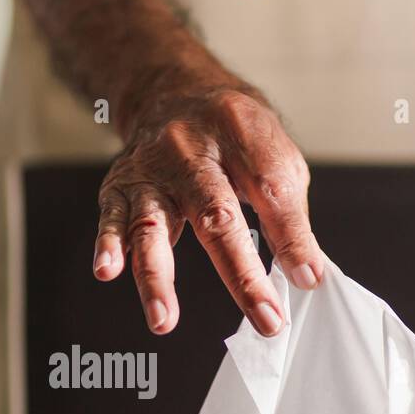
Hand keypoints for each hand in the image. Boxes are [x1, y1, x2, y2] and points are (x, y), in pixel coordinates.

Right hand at [92, 87, 325, 335]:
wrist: (175, 93)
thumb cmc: (233, 137)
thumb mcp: (275, 157)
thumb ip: (289, 214)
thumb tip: (306, 275)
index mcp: (240, 133)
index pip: (270, 190)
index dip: (291, 237)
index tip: (306, 278)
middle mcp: (190, 149)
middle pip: (216, 216)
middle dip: (241, 275)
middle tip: (263, 320)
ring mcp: (151, 169)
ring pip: (153, 225)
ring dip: (156, 276)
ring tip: (164, 320)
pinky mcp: (120, 187)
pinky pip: (114, 219)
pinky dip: (109, 246)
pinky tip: (108, 271)